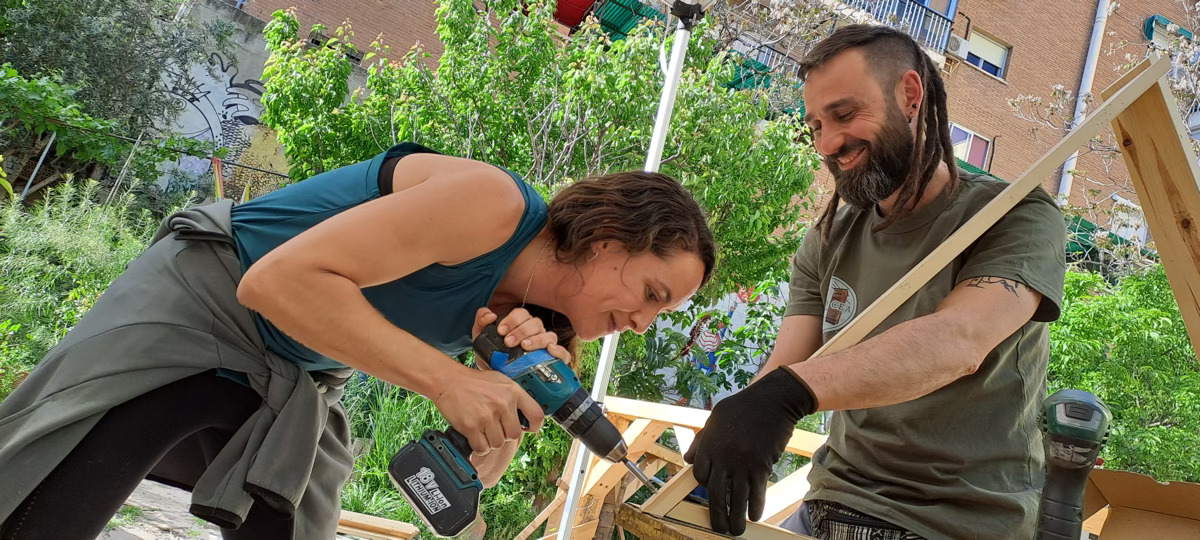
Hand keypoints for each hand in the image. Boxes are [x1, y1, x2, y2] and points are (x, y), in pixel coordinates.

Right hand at [433, 367, 544, 454]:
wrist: (449, 381)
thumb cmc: (474, 382)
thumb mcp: (500, 381)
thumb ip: (514, 397)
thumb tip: (526, 417)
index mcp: (513, 391)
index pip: (536, 414)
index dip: (535, 426)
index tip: (529, 429)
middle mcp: (502, 403)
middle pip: (514, 435)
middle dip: (505, 435)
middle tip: (496, 428)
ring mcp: (486, 416)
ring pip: (498, 443)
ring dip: (491, 441)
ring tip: (483, 430)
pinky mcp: (471, 426)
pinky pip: (482, 447)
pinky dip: (479, 446)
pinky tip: (475, 436)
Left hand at [472, 307, 570, 364]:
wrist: (497, 381)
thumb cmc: (493, 358)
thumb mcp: (482, 341)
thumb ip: (481, 324)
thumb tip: (490, 315)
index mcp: (520, 324)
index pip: (522, 314)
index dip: (512, 320)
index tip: (501, 331)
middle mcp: (535, 333)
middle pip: (535, 323)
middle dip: (522, 330)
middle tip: (509, 342)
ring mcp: (546, 346)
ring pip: (549, 335)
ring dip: (537, 339)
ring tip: (525, 346)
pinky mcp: (553, 361)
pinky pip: (563, 354)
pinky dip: (559, 350)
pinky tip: (550, 350)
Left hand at [683, 368, 816, 534]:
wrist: (771, 402)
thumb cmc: (743, 407)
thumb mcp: (714, 418)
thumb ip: (701, 440)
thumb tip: (688, 458)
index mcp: (708, 445)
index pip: (700, 475)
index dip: (704, 485)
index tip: (711, 489)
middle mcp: (722, 457)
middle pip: (714, 493)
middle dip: (716, 514)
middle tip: (719, 527)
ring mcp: (741, 464)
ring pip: (735, 498)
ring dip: (735, 518)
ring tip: (736, 530)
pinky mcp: (761, 467)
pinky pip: (756, 492)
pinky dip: (755, 507)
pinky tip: (754, 516)